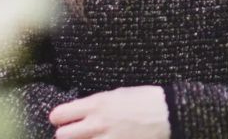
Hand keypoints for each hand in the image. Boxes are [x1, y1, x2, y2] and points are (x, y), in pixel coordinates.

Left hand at [49, 85, 169, 138]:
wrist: (169, 113)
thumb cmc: (145, 100)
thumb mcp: (117, 94)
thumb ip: (95, 105)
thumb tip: (78, 113)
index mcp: (97, 104)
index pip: (59, 115)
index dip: (58, 118)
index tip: (62, 120)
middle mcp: (97, 123)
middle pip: (62, 136)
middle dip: (66, 135)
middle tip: (75, 134)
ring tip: (89, 138)